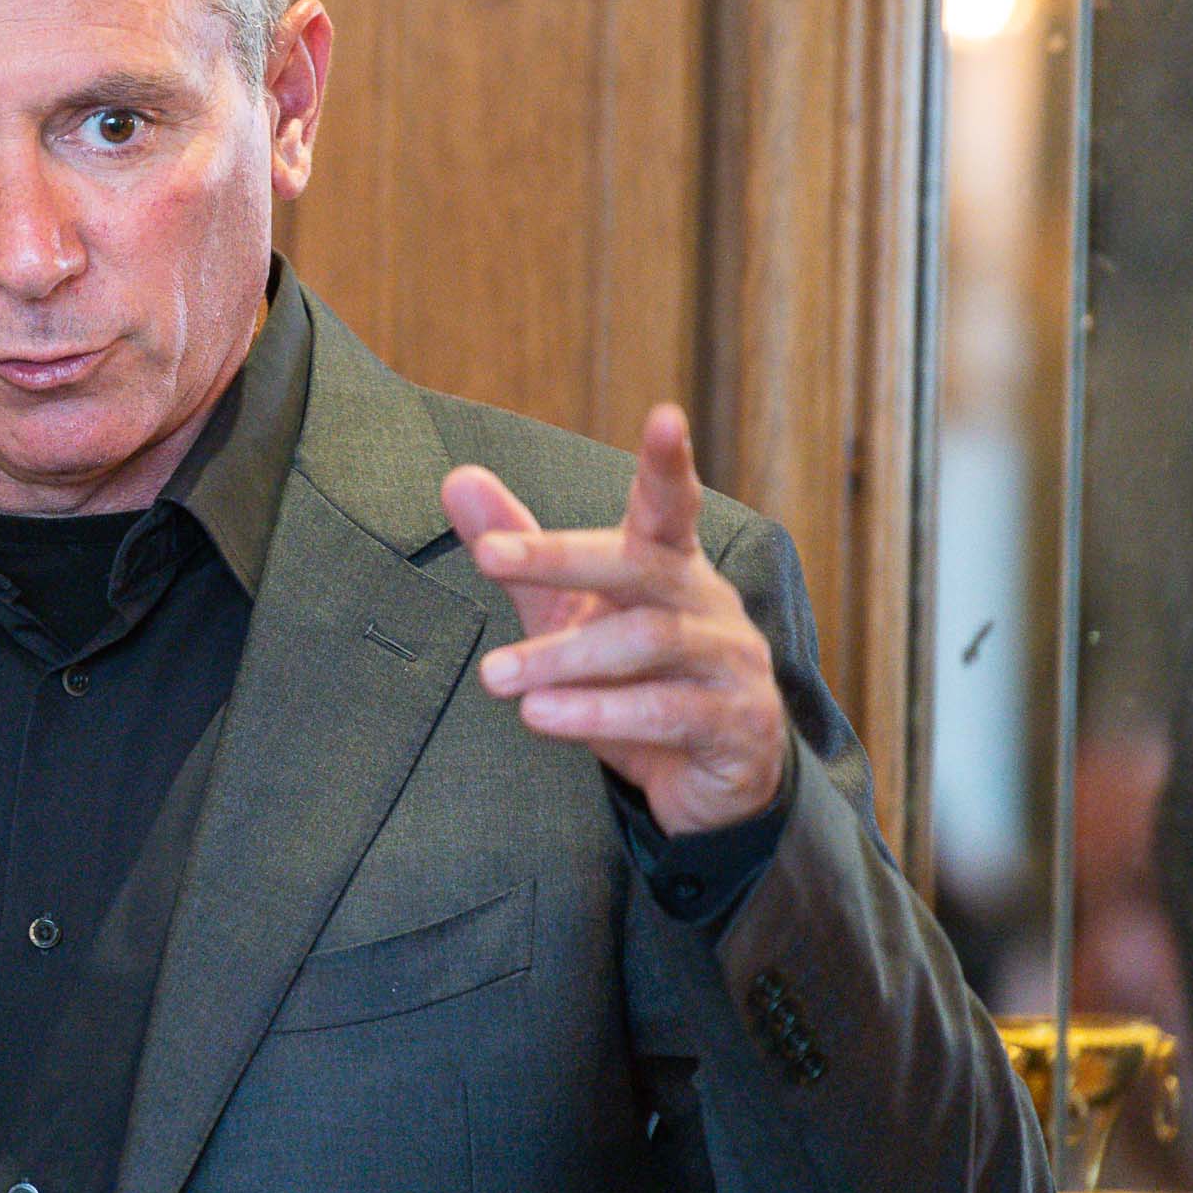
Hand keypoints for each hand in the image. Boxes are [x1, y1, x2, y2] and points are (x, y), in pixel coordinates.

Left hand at [441, 404, 786, 835]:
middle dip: (561, 556)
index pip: (670, 504)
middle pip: (641, 565)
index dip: (669, 463)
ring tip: (494, 677)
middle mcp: (707, 602)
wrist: (712, 777)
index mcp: (671, 564)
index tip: (666, 415)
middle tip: (489, 555)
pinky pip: (667, 713)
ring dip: (564, 658)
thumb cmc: (634, 676)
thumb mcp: (571, 612)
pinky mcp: (735, 726)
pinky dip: (599, 715)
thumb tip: (456, 478)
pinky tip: (542, 717)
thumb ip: (522, 554)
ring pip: (648, 641)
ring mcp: (731, 663)